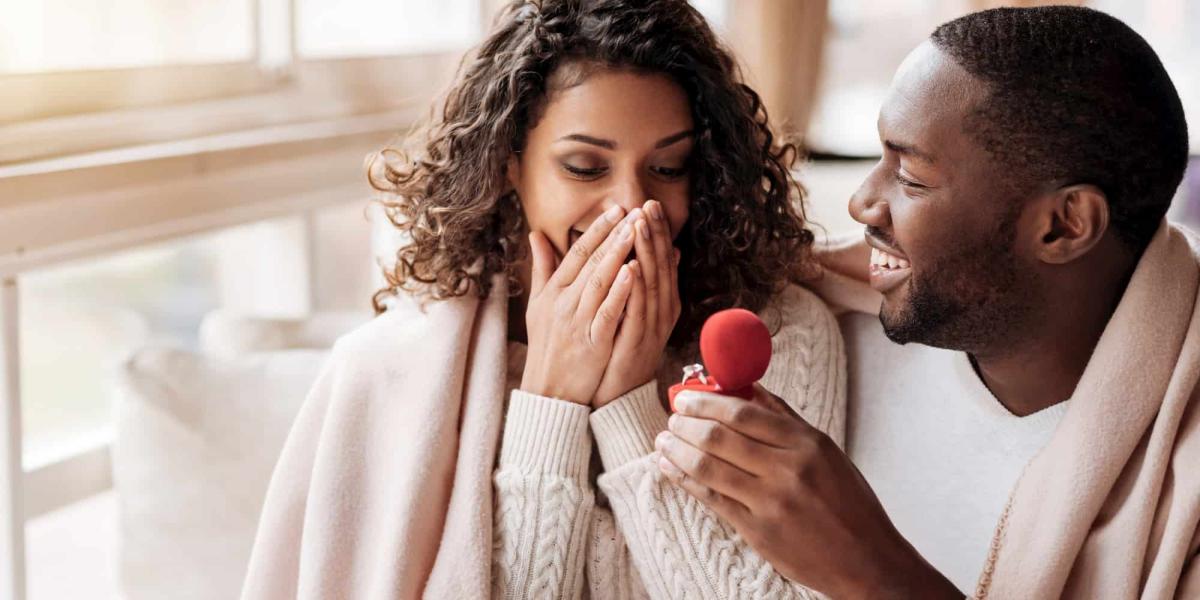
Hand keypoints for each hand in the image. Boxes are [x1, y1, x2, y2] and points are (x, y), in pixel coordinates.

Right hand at [520, 206, 637, 404]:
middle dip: (613, 235)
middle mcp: (563, 303)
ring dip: (618, 255)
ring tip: (635, 231)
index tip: (615, 209)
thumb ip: (542, 268)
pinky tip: (634, 272)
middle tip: (632, 212)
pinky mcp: (592, 342)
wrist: (549, 390)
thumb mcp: (538, 305)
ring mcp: (577, 322)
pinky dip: (620, 291)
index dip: (596, 230)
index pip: (576, 253)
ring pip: (599, 282)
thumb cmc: (546, 346)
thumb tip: (536, 234)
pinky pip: (607, 312)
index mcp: (552, 292)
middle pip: (590, 263)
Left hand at [592, 200, 680, 406]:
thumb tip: (669, 251)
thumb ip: (647, 283)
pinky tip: (632, 267)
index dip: (657, 232)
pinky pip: (637, 311)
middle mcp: (661, 312)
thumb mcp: (636, 312)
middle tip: (648, 205)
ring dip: (647, 253)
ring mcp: (651, 327)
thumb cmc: (622, 351)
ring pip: (652, 283)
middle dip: (654, 234)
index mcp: (661, 302)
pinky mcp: (637, 342)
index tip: (648, 205)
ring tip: (640, 225)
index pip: (662, 260)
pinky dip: (636, 288)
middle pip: (660, 266)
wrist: (618, 395)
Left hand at [654, 386, 961, 598]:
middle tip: (671, 417)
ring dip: (677, 450)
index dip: (706, 402)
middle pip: (719, 438)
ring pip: (708, 467)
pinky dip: (684, 480)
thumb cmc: (849, 503)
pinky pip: (711, 499)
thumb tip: (749, 388)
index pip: (743, 413)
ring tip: (663, 441)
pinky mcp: (757, 532)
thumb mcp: (826, 452)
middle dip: (686, 424)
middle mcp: (787, 471)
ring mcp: (770, 503)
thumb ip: (785, 420)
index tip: (686, 398)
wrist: (866, 560)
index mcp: (806, 444)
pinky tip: (670, 468)